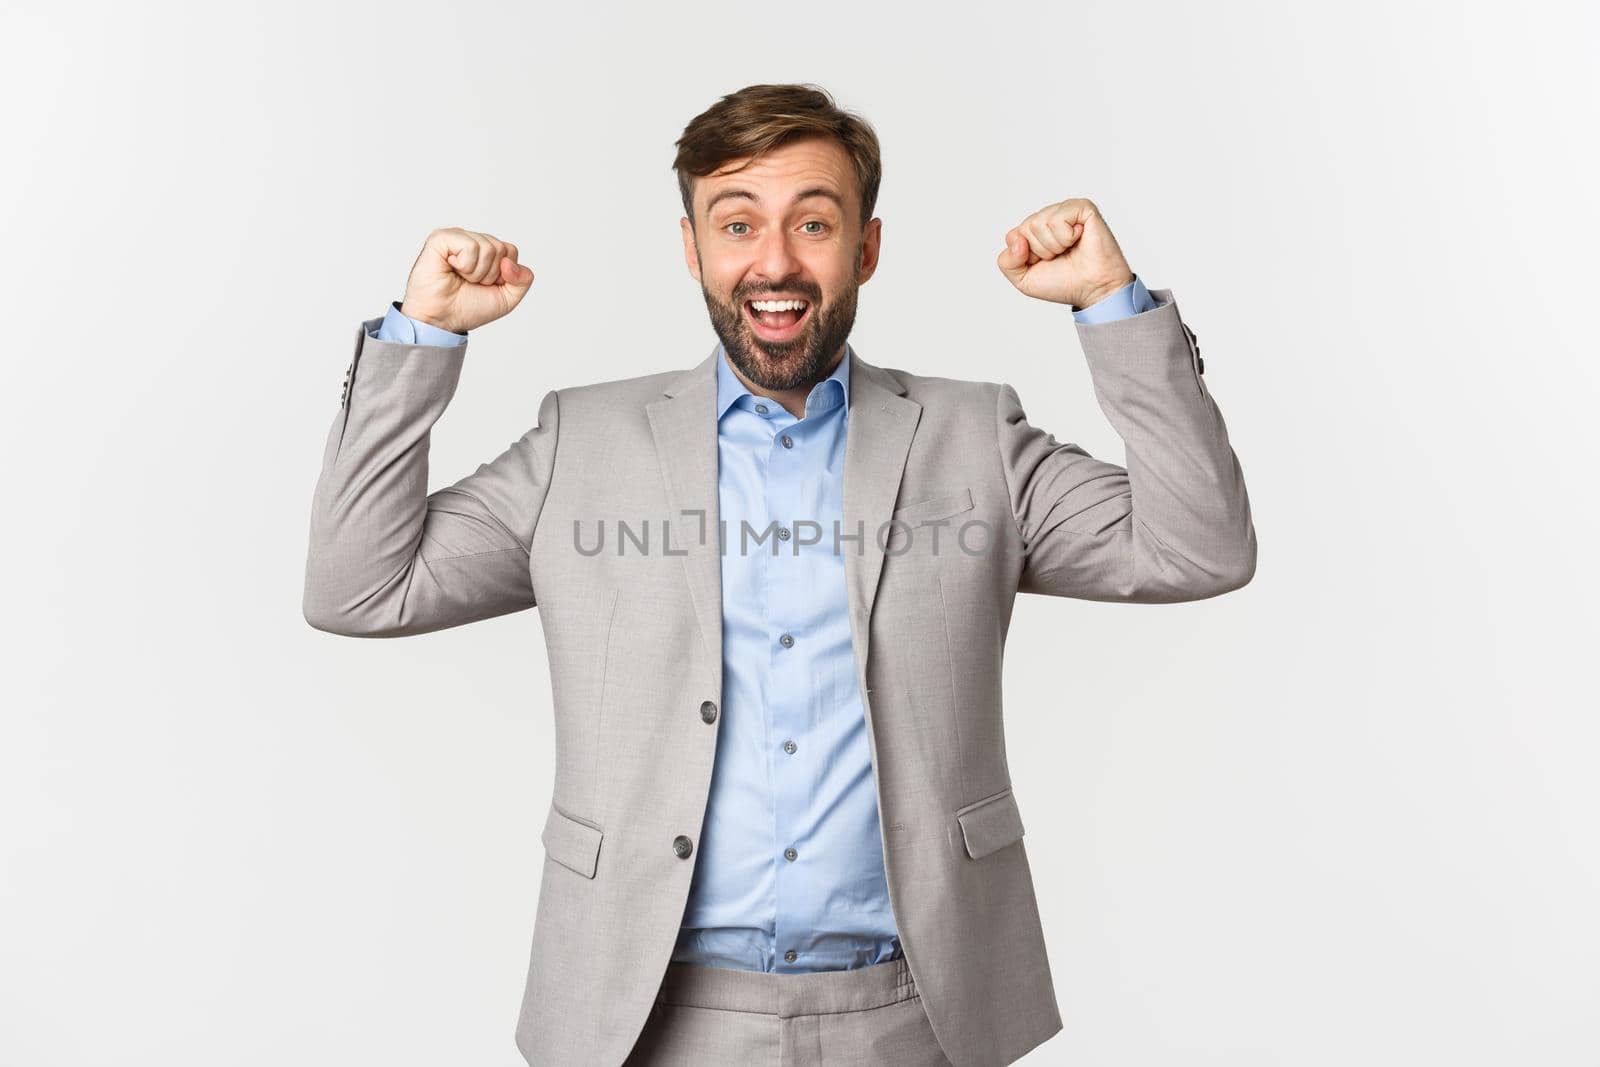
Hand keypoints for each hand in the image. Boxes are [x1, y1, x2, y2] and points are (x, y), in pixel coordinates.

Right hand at [400, 227, 535, 333]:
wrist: (442, 320)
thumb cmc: (468, 307)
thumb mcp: (507, 298)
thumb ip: (523, 280)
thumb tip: (509, 262)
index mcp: (486, 251)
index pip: (510, 251)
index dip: (503, 275)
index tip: (485, 285)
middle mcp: (472, 241)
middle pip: (501, 248)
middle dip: (490, 274)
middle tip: (470, 282)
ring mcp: (456, 237)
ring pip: (488, 247)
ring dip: (476, 272)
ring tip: (460, 277)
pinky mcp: (441, 238)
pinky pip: (470, 246)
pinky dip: (465, 265)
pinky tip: (452, 268)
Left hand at [995, 198, 1133, 308]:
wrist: (1093, 290)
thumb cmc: (1064, 283)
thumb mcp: (1023, 279)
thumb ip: (1006, 262)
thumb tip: (1017, 240)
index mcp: (1035, 230)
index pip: (1013, 236)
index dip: (1026, 256)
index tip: (1045, 263)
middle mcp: (1050, 216)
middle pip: (1026, 228)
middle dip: (1041, 251)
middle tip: (1060, 257)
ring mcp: (1066, 210)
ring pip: (1039, 223)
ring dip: (1054, 245)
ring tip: (1070, 249)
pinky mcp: (1082, 207)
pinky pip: (1057, 220)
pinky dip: (1066, 237)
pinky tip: (1079, 239)